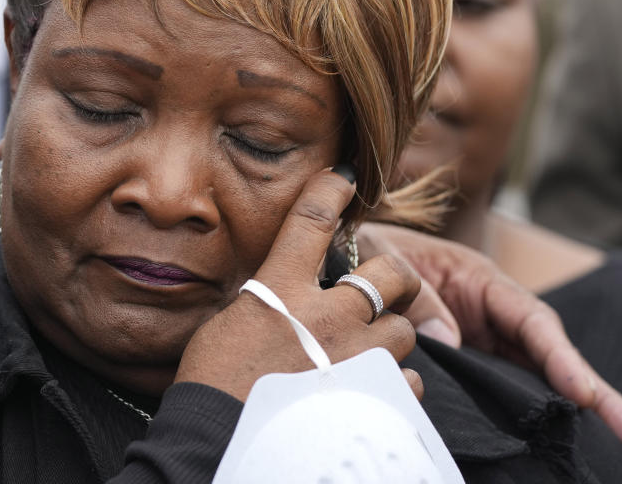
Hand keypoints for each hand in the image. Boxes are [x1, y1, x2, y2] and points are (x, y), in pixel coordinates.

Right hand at [176, 170, 422, 401]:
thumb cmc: (212, 385)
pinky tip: (371, 391)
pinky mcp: (371, 396)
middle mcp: (324, 314)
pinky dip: (396, 385)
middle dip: (396, 279)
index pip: (311, 220)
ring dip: (389, 339)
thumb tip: (282, 292)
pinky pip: (409, 381)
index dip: (331, 191)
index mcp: (281, 288)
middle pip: (392, 273)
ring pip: (404, 330)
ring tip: (366, 355)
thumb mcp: (227, 324)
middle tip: (384, 291)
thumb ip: (266, 300)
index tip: (343, 179)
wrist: (217, 442)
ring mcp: (353, 356)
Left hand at [356, 222, 621, 463]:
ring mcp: (485, 341)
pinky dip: (541, 415)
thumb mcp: (389, 264)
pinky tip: (565, 445)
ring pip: (540, 379)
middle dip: (598, 396)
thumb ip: (418, 297)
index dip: (561, 358)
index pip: (532, 321)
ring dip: (583, 413)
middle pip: (553, 357)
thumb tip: (449, 342)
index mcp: (480, 281)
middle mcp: (493, 314)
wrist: (344, 260)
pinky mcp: (471, 364)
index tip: (585, 396)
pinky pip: (510, 391)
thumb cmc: (369, 251)